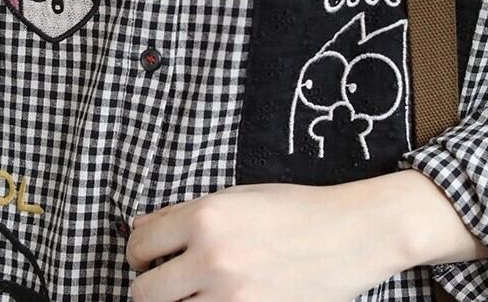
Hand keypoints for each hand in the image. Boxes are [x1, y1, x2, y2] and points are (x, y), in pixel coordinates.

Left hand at [126, 178, 413, 301]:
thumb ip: (183, 212)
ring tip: (192, 293)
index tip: (148, 258)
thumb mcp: (236, 196)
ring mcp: (232, 297)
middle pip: (144, 292)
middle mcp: (213, 257)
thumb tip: (138, 227)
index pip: (140, 244)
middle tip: (165, 281)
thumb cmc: (294, 209)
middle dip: (149, 287)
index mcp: (206, 217)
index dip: (139, 253)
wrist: (350, 235)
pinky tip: (216, 301)